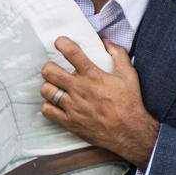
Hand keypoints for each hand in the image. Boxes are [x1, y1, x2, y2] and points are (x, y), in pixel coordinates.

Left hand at [40, 37, 158, 167]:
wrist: (129, 132)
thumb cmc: (129, 103)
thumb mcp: (129, 75)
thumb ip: (118, 55)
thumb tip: (106, 42)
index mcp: (93, 76)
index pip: (71, 52)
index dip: (62, 43)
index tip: (59, 42)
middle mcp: (79, 89)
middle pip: (49, 71)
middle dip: (49, 67)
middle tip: (54, 69)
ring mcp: (72, 106)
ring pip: (46, 90)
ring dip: (49, 87)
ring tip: (55, 87)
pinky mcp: (69, 121)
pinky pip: (47, 110)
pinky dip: (48, 106)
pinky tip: (56, 104)